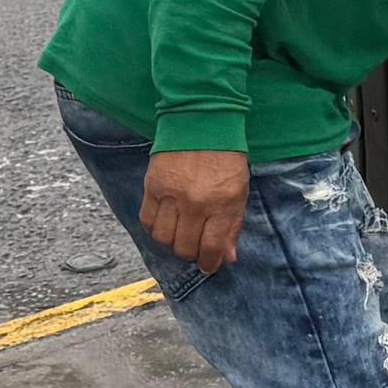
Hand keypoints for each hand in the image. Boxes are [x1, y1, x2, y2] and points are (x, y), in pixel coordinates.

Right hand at [141, 149, 249, 276]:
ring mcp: (172, 195)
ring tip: (180, 233)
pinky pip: (147, 220)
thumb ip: (233, 225)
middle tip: (195, 246)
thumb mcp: (239, 191)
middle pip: (184, 248)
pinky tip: (165, 220)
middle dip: (191, 253)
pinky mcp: (153, 185)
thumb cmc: (225, 157)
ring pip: (163, 238)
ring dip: (172, 242)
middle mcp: (196, 203)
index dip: (210, 263)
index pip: (212, 248)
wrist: (201, 121)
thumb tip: (228, 257)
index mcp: (222, 204)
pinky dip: (155, 226)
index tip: (209, 265)